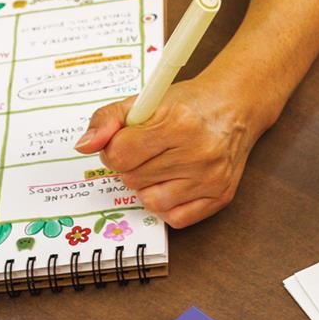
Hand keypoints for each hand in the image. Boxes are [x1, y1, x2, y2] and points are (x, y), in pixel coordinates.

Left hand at [74, 75, 278, 228]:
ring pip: (151, 202)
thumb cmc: (188, 106)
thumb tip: (84, 146)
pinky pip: (175, 218)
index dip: (113, 150)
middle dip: (131, 167)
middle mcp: (199, 153)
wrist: (234, 109)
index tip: (124, 143)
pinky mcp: (220, 197)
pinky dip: (167, 205)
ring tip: (160, 168)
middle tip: (146, 153)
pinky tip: (173, 184)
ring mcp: (211, 178)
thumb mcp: (145, 101)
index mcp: (179, 123)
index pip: (121, 154)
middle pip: (133, 179)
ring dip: (147, 188)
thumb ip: (108, 119)